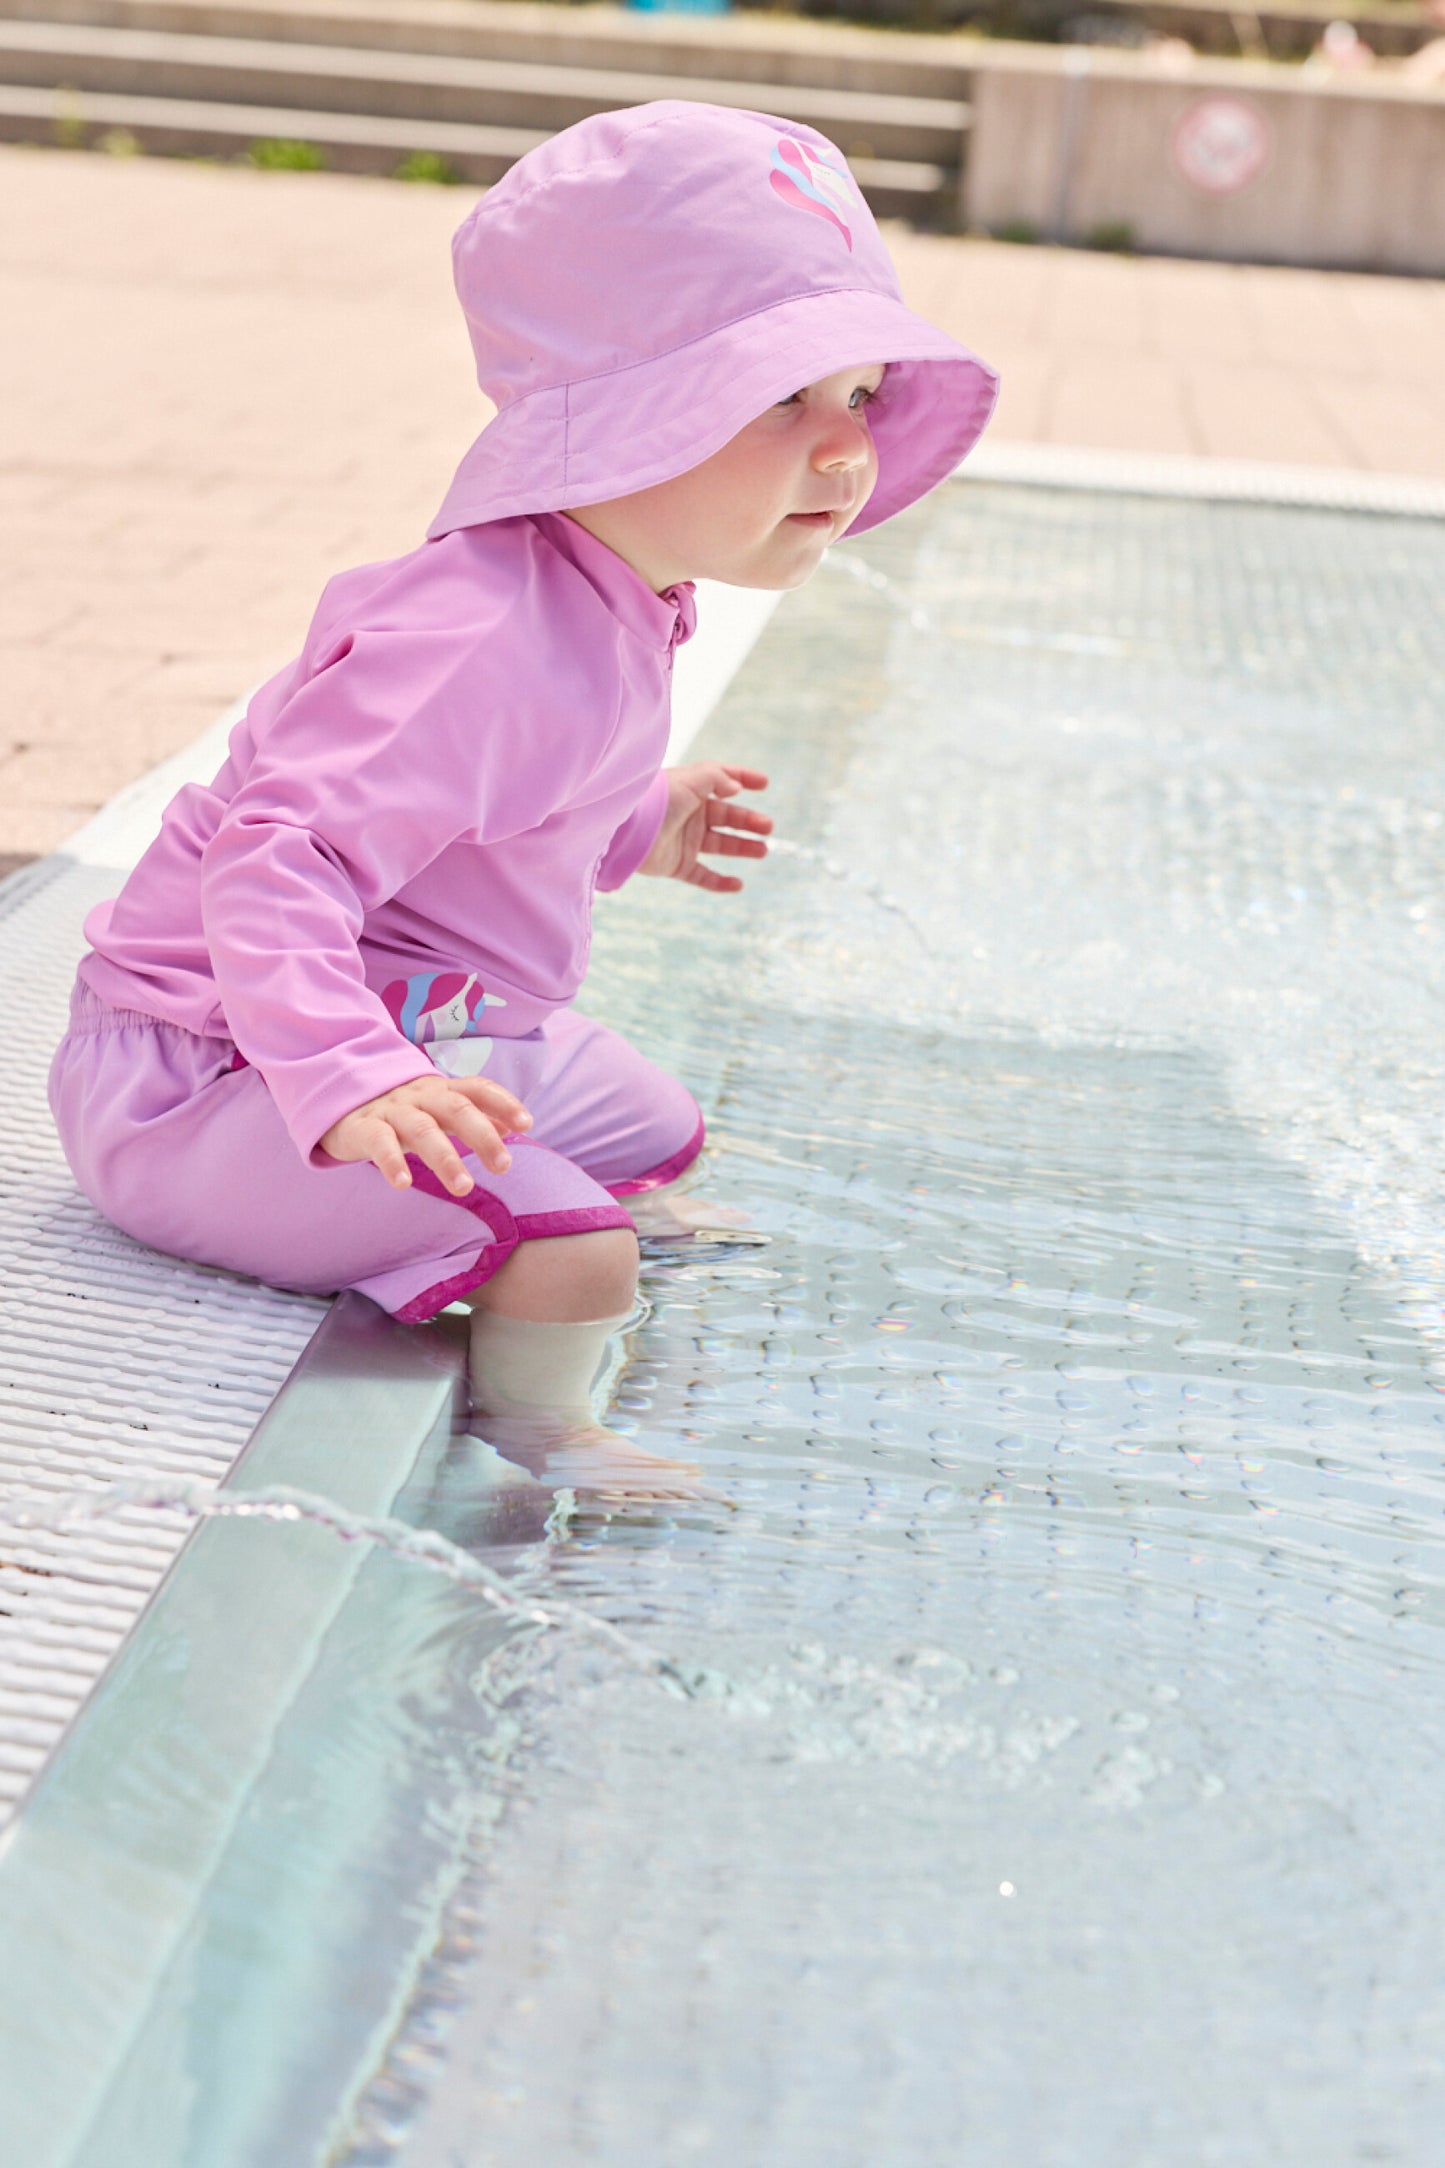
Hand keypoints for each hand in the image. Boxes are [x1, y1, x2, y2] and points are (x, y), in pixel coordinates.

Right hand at [320, 1073, 531, 1196]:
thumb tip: (510, 1128)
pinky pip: (380, 1143)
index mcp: (441, 1090)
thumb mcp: (436, 1110)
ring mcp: (391, 1110)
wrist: (339, 1101)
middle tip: (504, 1166)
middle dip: (482, 1136)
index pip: (476, 1088)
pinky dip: (392, 1162)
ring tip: (464, 1187)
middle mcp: (420, 1096)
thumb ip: (472, 1116)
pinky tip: (404, 1183)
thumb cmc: (400, 1111)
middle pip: (456, 1108)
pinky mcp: (363, 1127)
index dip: (503, 1102)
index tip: (527, 1123)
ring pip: (422, 1129)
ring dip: (445, 1158)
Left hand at [640, 762, 771, 892]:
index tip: (765, 783)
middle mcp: (689, 814)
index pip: (722, 782)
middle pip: (727, 817)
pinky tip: (738, 884)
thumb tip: (736, 788)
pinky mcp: (677, 865)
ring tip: (763, 850)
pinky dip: (720, 883)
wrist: (628, 829)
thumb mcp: (692, 779)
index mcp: (692, 790)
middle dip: (749, 821)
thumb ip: (718, 778)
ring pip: (720, 845)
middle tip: (767, 826)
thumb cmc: (659, 798)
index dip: (743, 779)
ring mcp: (684, 840)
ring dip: (743, 848)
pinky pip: (703, 876)